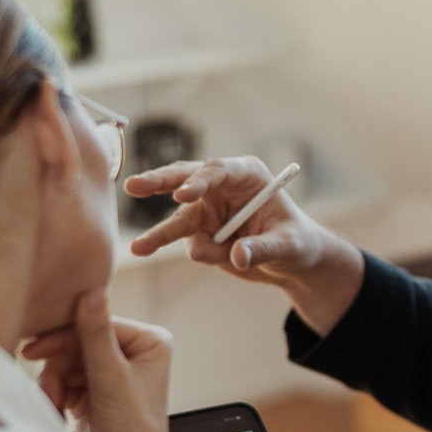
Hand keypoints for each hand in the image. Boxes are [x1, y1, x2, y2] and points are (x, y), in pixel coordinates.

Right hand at [22, 290, 171, 431]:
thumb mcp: (111, 381)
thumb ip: (96, 336)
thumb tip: (92, 290)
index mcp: (151, 342)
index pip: (97, 324)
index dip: (64, 338)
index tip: (33, 351)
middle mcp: (136, 352)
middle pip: (79, 342)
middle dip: (60, 368)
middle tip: (47, 390)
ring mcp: (115, 370)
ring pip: (68, 361)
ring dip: (55, 384)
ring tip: (56, 407)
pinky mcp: (97, 389)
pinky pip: (65, 378)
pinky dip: (57, 394)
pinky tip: (60, 411)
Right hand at [125, 156, 330, 281]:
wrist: (292, 262)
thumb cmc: (298, 242)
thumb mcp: (289, 245)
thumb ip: (263, 248)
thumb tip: (237, 256)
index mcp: (246, 175)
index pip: (217, 170)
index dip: (199, 180)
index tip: (184, 195)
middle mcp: (221, 187)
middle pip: (183, 180)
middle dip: (158, 183)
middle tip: (134, 186)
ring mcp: (207, 209)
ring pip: (177, 219)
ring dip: (159, 235)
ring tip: (138, 249)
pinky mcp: (200, 232)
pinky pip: (191, 245)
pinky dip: (205, 254)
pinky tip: (227, 257)